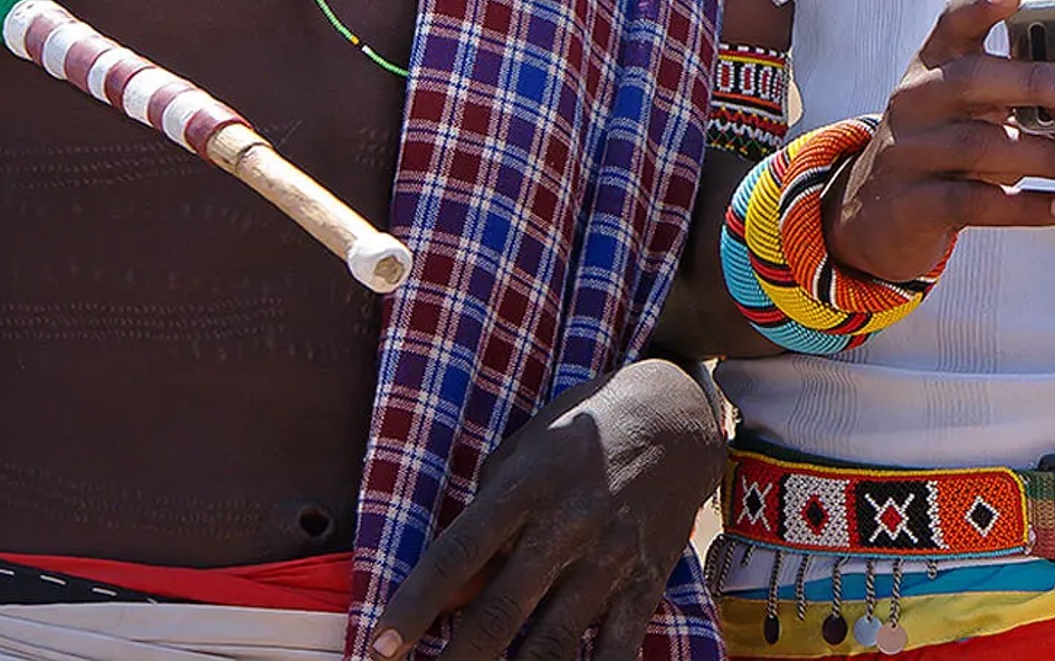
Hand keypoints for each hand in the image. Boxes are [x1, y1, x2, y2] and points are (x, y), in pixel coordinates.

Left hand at [370, 359, 722, 659]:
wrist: (675, 416)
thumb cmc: (580, 436)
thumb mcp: (519, 459)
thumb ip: (483, 529)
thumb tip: (447, 602)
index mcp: (525, 487)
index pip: (457, 554)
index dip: (415, 604)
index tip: (380, 646)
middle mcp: (566, 525)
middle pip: (500, 611)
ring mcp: (610, 557)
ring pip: (553, 642)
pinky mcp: (647, 581)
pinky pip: (616, 649)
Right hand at [825, 0, 1054, 283]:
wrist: (875, 215)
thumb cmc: (942, 148)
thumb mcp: (961, 109)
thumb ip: (1007, 87)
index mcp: (932, 68)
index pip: (952, 24)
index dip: (981, 5)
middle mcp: (915, 102)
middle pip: (972, 80)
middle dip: (1033, 82)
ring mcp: (909, 153)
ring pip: (979, 147)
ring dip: (1046, 155)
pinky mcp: (914, 204)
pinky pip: (975, 203)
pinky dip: (1026, 207)